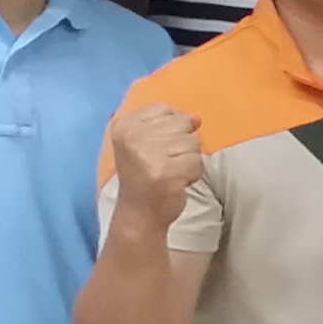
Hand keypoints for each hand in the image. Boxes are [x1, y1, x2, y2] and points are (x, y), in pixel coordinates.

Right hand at [105, 102, 206, 227]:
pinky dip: (193, 173)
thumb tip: (196, 118)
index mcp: (125, 125)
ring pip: (193, 143)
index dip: (170, 130)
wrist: (139, 214)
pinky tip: (176, 182)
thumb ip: (167, 122)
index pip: (166, 109)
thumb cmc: (145, 175)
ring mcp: (149, 154)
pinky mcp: (167, 172)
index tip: (155, 150)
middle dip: (181, 146)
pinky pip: (198, 161)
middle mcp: (133, 136)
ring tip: (170, 172)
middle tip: (164, 163)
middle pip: (183, 124)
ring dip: (188, 160)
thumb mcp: (144, 141)